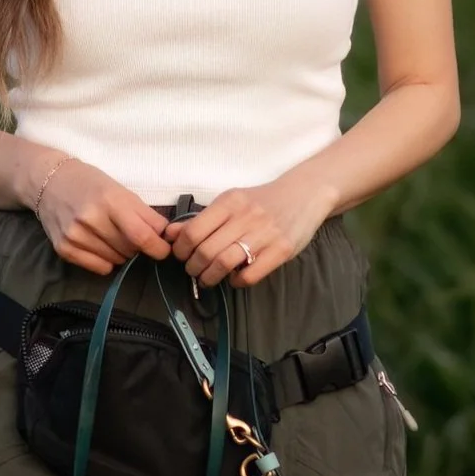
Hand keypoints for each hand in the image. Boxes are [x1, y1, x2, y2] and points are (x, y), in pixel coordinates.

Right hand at [23, 149, 174, 276]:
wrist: (50, 182)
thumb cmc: (91, 184)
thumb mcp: (121, 191)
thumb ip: (145, 215)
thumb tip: (167, 238)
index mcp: (110, 201)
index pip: (142, 236)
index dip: (158, 248)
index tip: (163, 249)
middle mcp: (91, 219)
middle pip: (130, 250)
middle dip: (138, 246)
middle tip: (129, 233)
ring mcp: (75, 235)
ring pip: (116, 261)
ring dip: (121, 253)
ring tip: (110, 235)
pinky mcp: (64, 248)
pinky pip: (100, 268)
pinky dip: (106, 261)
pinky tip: (99, 245)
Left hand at [165, 171, 331, 291]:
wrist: (304, 193)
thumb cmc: (262, 201)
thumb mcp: (231, 202)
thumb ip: (202, 219)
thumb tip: (170, 234)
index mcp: (230, 202)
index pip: (193, 231)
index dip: (181, 249)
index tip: (181, 255)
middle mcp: (246, 217)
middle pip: (206, 251)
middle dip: (193, 267)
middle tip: (193, 271)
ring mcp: (265, 234)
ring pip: (224, 264)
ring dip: (210, 278)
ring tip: (208, 279)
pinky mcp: (282, 250)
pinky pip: (250, 275)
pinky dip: (236, 282)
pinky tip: (234, 278)